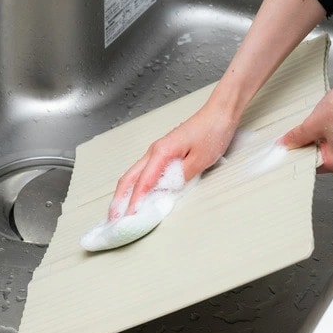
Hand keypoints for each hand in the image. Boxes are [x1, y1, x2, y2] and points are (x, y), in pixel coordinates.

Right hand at [109, 103, 238, 218]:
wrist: (219, 114)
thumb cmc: (212, 132)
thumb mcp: (199, 160)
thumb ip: (181, 177)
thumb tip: (167, 191)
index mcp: (161, 152)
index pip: (143, 182)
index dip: (134, 201)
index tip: (129, 217)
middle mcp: (154, 151)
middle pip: (129, 177)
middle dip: (119, 199)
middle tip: (113, 218)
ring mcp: (158, 151)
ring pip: (134, 174)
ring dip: (125, 193)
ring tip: (120, 210)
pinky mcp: (164, 153)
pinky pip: (144, 171)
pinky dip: (136, 185)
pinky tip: (136, 195)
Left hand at [279, 60, 332, 172]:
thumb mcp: (313, 123)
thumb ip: (297, 137)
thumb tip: (286, 143)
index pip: (313, 165)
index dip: (301, 153)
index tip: (294, 146)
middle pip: (325, 156)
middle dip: (313, 144)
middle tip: (307, 131)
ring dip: (325, 137)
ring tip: (322, 123)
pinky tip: (332, 120)